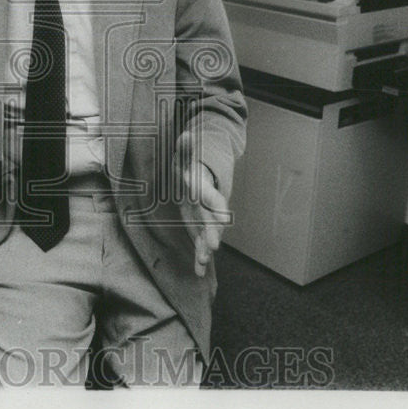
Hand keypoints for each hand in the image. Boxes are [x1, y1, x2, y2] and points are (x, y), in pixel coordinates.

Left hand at [175, 130, 229, 276]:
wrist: (196, 180)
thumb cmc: (189, 169)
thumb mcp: (186, 158)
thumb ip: (186, 149)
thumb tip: (186, 135)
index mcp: (205, 191)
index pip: (215, 199)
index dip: (218, 208)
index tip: (222, 218)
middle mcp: (207, 208)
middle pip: (212, 222)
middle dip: (213, 233)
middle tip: (213, 246)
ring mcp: (203, 220)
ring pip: (206, 236)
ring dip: (205, 250)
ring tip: (203, 263)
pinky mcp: (198, 230)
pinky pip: (199, 246)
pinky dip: (199, 259)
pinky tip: (199, 273)